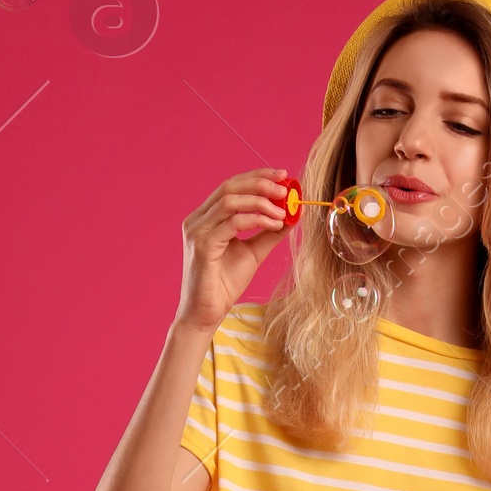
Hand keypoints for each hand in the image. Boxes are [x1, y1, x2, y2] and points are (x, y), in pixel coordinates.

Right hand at [174, 167, 297, 335]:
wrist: (206, 314)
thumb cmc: (224, 284)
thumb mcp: (253, 253)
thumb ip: (268, 233)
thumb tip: (293, 214)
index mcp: (206, 217)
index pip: (231, 186)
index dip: (257, 177)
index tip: (283, 176)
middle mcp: (197, 219)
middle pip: (229, 187)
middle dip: (260, 183)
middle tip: (286, 188)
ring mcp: (197, 231)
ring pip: (230, 201)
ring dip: (261, 202)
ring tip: (283, 211)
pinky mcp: (201, 246)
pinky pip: (232, 223)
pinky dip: (256, 220)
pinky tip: (274, 224)